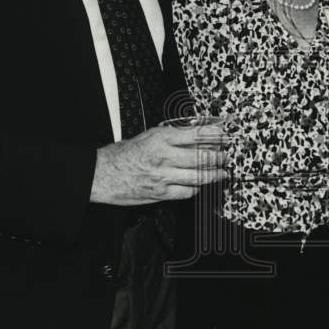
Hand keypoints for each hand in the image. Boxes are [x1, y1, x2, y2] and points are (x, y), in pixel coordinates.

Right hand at [90, 124, 228, 205]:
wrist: (100, 174)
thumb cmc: (121, 155)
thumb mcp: (147, 137)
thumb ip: (169, 138)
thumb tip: (194, 137)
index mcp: (160, 138)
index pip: (196, 134)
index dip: (215, 136)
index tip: (225, 136)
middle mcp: (164, 156)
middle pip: (202, 157)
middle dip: (219, 157)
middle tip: (227, 156)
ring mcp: (163, 176)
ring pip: (198, 176)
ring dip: (214, 174)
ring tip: (222, 172)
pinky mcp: (160, 193)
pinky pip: (186, 192)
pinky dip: (196, 189)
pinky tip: (200, 185)